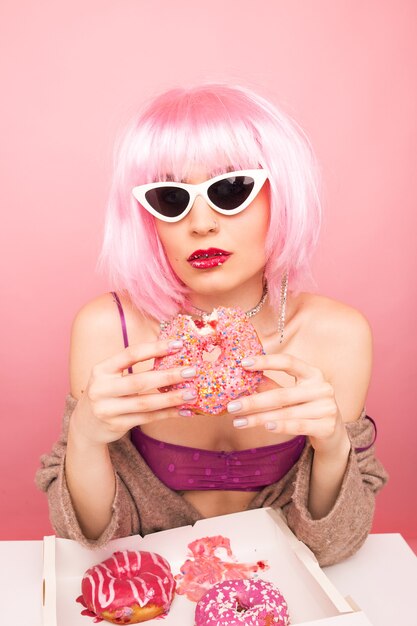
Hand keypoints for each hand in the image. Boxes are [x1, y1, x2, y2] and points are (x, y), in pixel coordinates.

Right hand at [69, 339, 196, 446]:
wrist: (85, 424)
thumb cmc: (106, 392)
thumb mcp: (111, 375)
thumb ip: (133, 366)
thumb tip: (171, 353)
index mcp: (101, 369)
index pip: (130, 354)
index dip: (155, 348)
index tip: (178, 344)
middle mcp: (101, 389)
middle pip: (139, 381)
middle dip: (168, 376)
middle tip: (192, 371)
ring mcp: (107, 409)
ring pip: (145, 403)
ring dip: (171, 398)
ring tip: (192, 393)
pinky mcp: (116, 425)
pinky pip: (147, 419)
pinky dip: (167, 414)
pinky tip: (183, 410)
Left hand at [227, 353, 349, 455]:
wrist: (333, 433)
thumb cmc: (307, 408)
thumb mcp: (292, 395)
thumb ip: (272, 386)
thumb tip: (244, 377)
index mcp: (313, 374)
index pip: (288, 362)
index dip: (266, 361)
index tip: (243, 363)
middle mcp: (322, 388)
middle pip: (281, 394)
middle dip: (253, 401)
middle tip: (231, 405)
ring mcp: (326, 408)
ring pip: (285, 412)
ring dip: (258, 418)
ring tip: (238, 421)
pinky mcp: (327, 427)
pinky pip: (298, 426)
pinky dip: (280, 426)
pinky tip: (265, 426)